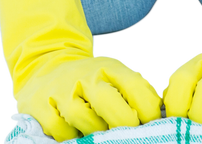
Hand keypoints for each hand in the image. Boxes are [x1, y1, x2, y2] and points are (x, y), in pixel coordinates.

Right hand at [16, 52, 162, 141]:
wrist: (46, 64)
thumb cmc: (90, 79)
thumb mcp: (115, 76)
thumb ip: (137, 92)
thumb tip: (161, 117)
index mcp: (109, 67)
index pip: (135, 87)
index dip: (148, 112)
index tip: (152, 127)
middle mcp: (85, 75)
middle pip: (108, 100)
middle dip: (122, 124)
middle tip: (128, 136)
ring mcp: (61, 89)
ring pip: (82, 117)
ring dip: (94, 132)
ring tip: (100, 136)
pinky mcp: (40, 105)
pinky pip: (59, 129)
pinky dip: (69, 138)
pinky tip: (75, 135)